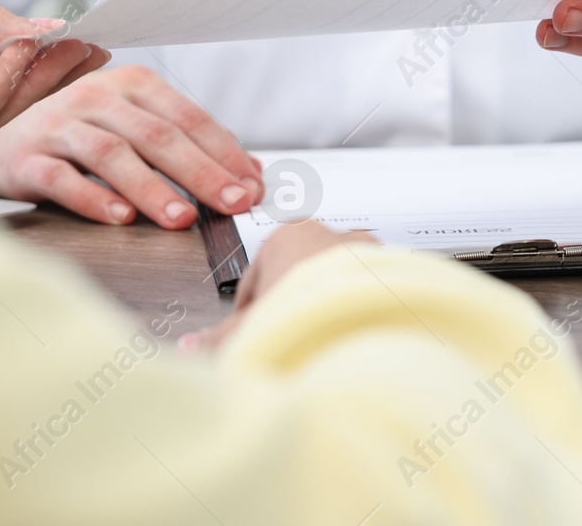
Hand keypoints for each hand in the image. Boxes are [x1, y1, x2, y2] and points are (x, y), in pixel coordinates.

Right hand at [0, 64, 263, 229]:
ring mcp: (59, 125)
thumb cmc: (81, 131)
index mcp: (133, 85)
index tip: (252, 187)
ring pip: (112, 154)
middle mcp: (97, 98)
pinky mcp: (26, 158)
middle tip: (231, 204)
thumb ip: (190, 147)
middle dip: (201, 173)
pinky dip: (92, 198)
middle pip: (158, 135)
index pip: (190, 118)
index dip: (225, 154)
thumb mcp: (136, 126)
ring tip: (181, 218)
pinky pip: (62, 178)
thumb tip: (251, 175)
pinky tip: (119, 217)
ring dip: (152, 188)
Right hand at [180, 221, 377, 351]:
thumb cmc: (305, 309)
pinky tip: (351, 333)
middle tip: (287, 337)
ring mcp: (364, 249)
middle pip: (298, 275)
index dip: (250, 311)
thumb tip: (188, 347)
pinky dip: (357, 308)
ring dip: (326, 305)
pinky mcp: (393, 268)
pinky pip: (366, 290)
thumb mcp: (251, 327)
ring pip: (335, 281)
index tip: (252, 333)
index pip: (257, 275)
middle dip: (291, 305)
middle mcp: (329, 234)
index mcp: (287, 235)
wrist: (367, 315)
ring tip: (321, 339)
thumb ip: (219, 337)